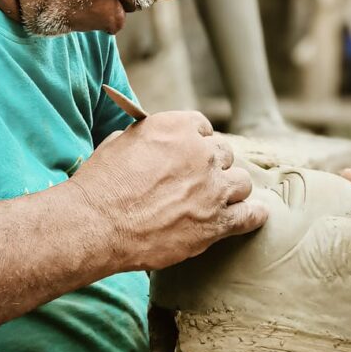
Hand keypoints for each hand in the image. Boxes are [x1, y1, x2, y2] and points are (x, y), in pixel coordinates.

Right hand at [72, 111, 267, 271]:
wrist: (97, 224)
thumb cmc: (102, 183)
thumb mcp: (120, 141)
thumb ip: (148, 137)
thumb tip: (154, 141)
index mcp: (178, 127)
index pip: (203, 127)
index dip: (197, 141)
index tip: (192, 152)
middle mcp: (202, 153)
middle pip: (225, 154)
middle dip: (213, 165)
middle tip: (199, 180)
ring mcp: (213, 189)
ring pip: (242, 183)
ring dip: (231, 188)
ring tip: (219, 198)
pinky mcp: (216, 223)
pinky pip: (250, 216)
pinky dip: (253, 215)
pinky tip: (253, 215)